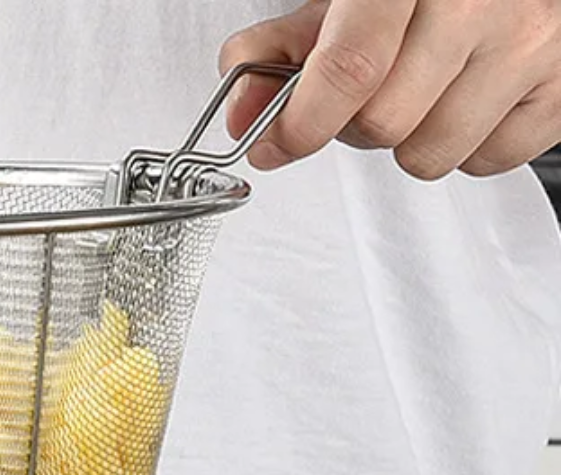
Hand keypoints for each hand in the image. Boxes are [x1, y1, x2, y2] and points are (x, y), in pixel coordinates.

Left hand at [222, 0, 560, 180]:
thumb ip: (287, 49)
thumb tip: (240, 114)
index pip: (350, 69)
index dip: (302, 122)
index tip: (276, 142)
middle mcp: (485, 0)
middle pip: (382, 125)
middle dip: (356, 125)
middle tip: (369, 90)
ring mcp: (533, 42)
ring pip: (429, 154)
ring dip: (410, 138)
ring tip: (426, 87)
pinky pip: (486, 161)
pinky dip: (466, 143)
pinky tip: (469, 94)